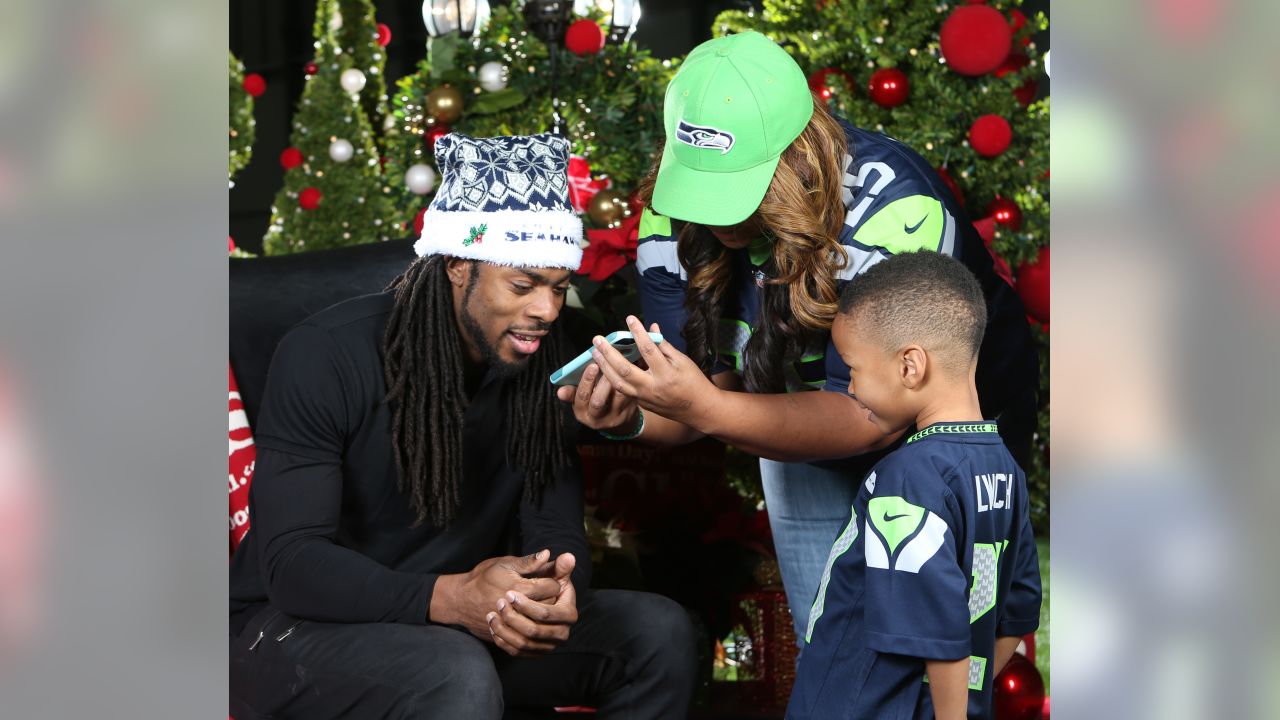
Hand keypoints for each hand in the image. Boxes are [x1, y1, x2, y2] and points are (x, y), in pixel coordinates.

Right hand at [431, 550, 560, 638]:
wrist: (461, 600)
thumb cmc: (484, 578)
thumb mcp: (505, 564)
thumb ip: (529, 562)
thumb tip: (548, 554)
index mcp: (520, 588)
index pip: (553, 587)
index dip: (554, 581)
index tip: (547, 578)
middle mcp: (517, 610)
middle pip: (550, 607)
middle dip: (551, 599)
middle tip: (544, 593)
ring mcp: (511, 627)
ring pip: (541, 627)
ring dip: (543, 618)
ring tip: (538, 608)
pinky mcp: (506, 639)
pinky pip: (528, 644)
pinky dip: (534, 637)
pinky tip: (531, 624)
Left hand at [486, 552, 578, 656]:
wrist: (531, 601)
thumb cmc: (541, 583)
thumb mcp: (548, 573)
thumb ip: (556, 566)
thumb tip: (568, 556)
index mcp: (569, 613)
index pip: (546, 614)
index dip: (527, 605)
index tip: (509, 593)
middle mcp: (562, 632)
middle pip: (534, 631)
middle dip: (513, 618)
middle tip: (499, 603)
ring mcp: (548, 645)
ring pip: (524, 643)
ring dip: (505, 629)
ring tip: (492, 614)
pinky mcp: (535, 652)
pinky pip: (517, 651)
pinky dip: (503, 640)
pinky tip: (493, 625)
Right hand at [555, 361, 640, 434]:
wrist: (618, 421)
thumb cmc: (596, 403)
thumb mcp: (582, 401)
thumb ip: (572, 393)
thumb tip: (560, 391)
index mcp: (582, 412)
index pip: (581, 397)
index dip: (586, 381)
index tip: (592, 366)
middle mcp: (597, 418)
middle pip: (598, 401)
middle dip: (602, 382)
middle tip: (608, 365)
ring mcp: (614, 417)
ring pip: (617, 398)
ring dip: (618, 380)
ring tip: (619, 365)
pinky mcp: (628, 413)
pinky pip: (630, 396)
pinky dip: (630, 382)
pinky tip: (630, 371)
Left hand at [590, 316, 719, 427]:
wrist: (698, 409)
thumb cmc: (693, 381)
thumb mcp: (683, 361)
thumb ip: (664, 345)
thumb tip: (651, 328)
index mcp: (666, 374)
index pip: (648, 350)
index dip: (638, 333)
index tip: (630, 319)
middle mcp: (653, 387)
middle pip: (625, 369)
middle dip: (608, 353)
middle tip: (597, 339)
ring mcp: (645, 398)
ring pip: (618, 383)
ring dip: (604, 367)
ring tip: (595, 352)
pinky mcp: (641, 404)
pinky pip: (622, 391)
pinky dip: (611, 378)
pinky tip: (604, 368)